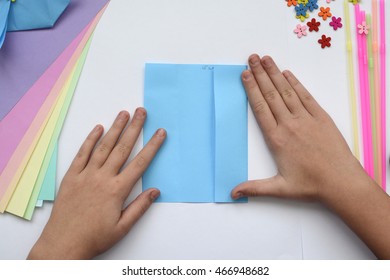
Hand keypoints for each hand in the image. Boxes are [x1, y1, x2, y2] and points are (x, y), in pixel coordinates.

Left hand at [28, 108, 165, 258]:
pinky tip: (98, 128)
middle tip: (141, 112)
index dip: (152, 146)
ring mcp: (86, 175)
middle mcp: (102, 178)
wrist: (63, 244)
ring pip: (103, 146)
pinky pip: (82, 154)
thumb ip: (139, 207)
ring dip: (115, 128)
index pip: (140, 163)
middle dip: (134, 128)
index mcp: (117, 190)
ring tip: (123, 114)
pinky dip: (90, 140)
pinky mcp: (72, 176)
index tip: (160, 133)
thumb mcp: (122, 227)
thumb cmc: (94, 237)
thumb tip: (155, 191)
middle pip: (122, 148)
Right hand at [231, 54, 389, 258]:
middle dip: (259, 74)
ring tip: (265, 59)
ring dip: (275, 74)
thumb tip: (232, 193)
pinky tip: (287, 73)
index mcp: (277, 139)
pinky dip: (295, 83)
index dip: (251, 89)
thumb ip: (254, 188)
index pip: (260, 108)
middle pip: (270, 94)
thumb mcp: (279, 188)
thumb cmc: (310, 185)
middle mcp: (290, 124)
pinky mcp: (321, 117)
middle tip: (251, 58)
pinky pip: (305, 96)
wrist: (341, 182)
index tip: (244, 75)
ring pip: (286, 92)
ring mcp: (306, 119)